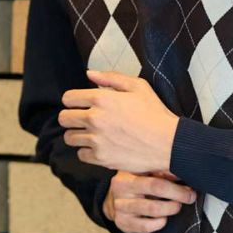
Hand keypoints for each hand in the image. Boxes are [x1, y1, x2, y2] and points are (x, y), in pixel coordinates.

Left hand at [60, 69, 179, 173]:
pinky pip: (81, 155)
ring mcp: (96, 140)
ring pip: (70, 138)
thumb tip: (89, 74)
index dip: (72, 100)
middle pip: (64, 119)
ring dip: (78, 135)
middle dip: (70, 117)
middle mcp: (94, 119)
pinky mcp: (101, 158)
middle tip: (82, 120)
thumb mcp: (138, 86)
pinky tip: (99, 147)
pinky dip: (87, 152)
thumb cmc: (155, 113)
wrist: (168, 143)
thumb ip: (111, 77)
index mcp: (101, 98)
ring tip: (91, 134)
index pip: (68, 98)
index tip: (79, 104)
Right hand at [103, 169, 196, 232]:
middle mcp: (121, 189)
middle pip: (155, 191)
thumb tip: (183, 171)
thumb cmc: (135, 184)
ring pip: (152, 209)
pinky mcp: (122, 223)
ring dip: (170, 208)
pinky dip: (159, 223)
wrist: (114, 201)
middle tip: (189, 197)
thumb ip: (160, 171)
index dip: (176, 183)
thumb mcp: (143, 173)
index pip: (155, 176)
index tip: (190, 185)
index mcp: (128, 173)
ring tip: (177, 206)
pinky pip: (145, 226)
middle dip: (177, 194)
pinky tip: (163, 219)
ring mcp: (120, 207)